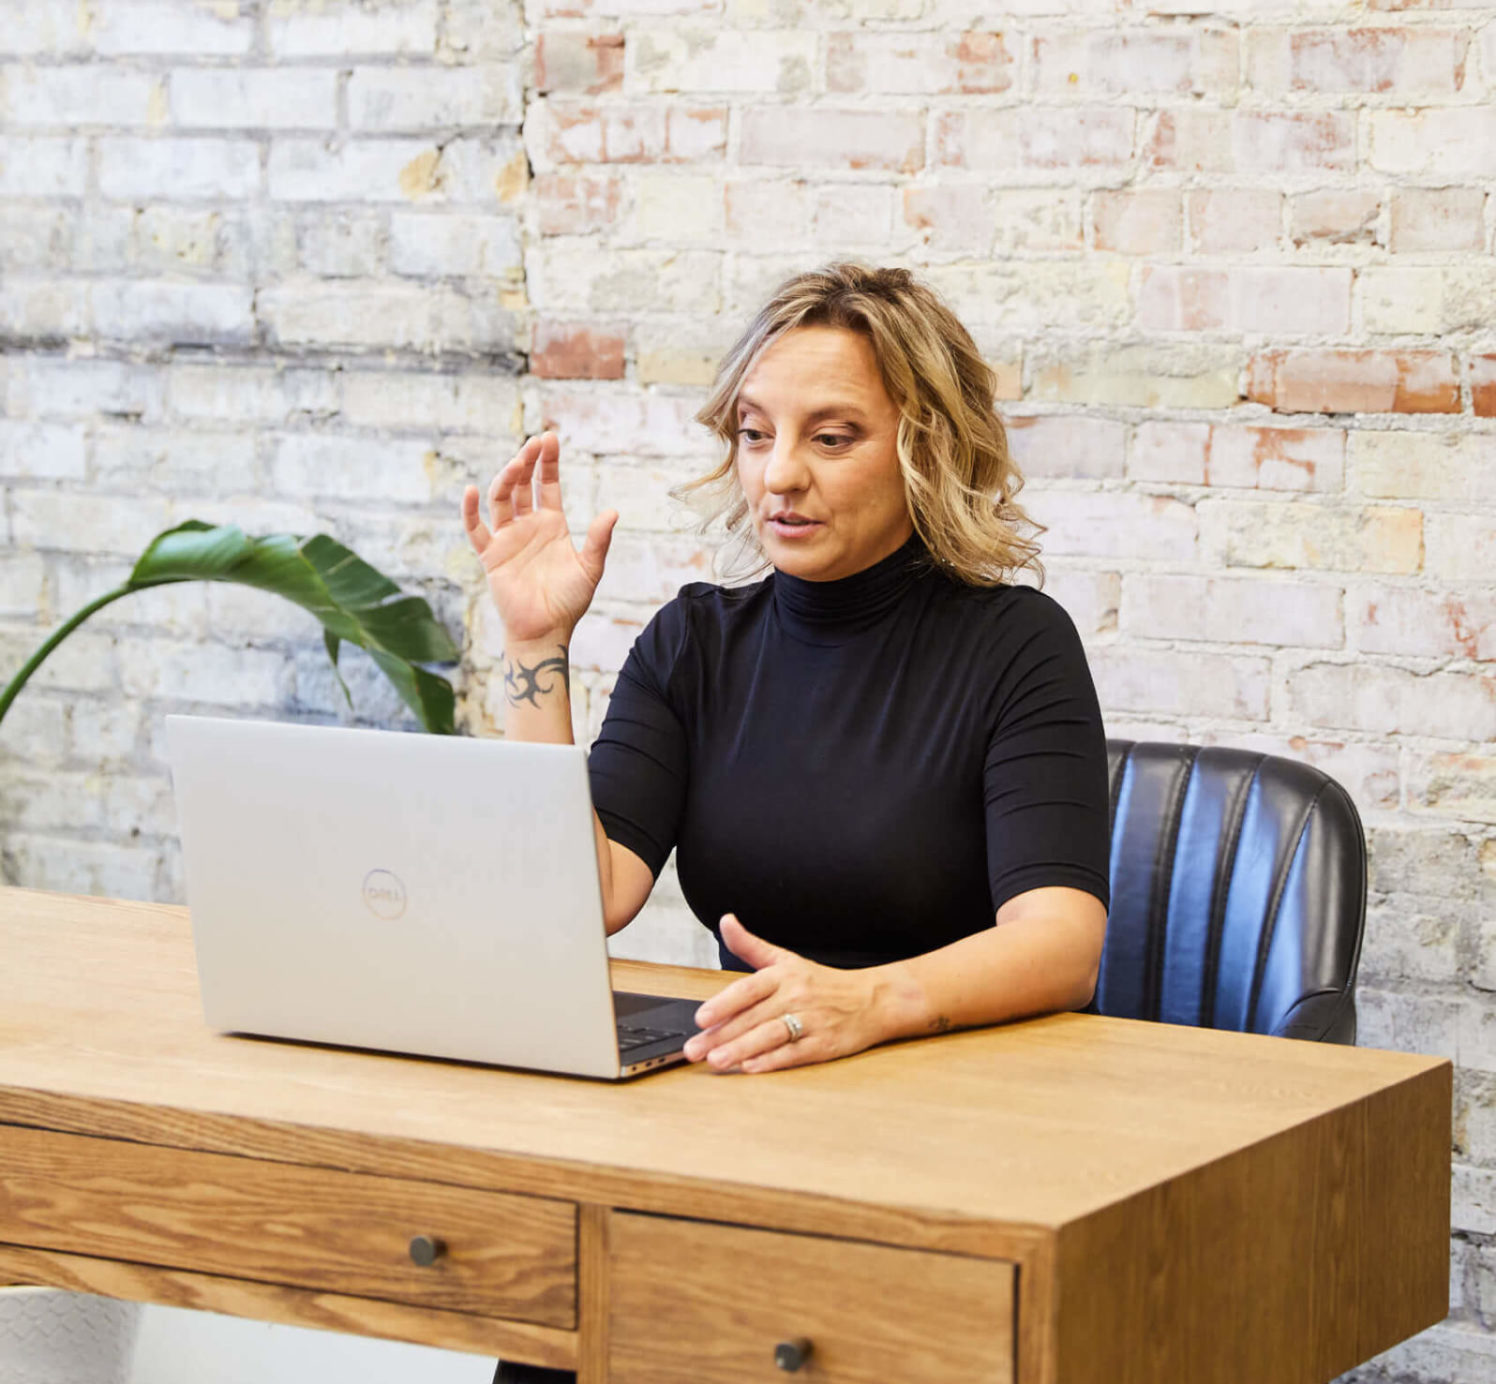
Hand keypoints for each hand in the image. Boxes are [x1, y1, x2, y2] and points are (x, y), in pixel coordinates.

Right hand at [461, 432, 619, 644]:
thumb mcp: (590, 568)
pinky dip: (470, 511)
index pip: (547, 484)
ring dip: (506, 479)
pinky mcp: (491, 555)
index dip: (548, 462)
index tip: (550, 437)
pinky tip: (472, 491)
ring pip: (501, 500)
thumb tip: (613, 511)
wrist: (546, 630)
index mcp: (552, 524)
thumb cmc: (569, 602)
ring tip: (517, 462)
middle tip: (535, 442)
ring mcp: (507, 538)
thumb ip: (599, 540)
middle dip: (528, 462)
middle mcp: (527, 526)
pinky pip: (476, 529)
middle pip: (522, 485)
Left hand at [682, 915, 888, 1073]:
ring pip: (771, 1036)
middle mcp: (796, 996)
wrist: (872, 999)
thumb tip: (725, 921)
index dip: (723, 1003)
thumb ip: (750, 945)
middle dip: (721, 1035)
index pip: (748, 988)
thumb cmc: (822, 983)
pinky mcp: (824, 1044)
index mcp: (783, 975)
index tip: (701, 1017)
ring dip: (742, 1049)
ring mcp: (811, 1021)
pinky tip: (751, 1067)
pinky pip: (794, 1053)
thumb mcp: (786, 959)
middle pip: (753, 1017)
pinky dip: (772, 1061)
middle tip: (694, 1050)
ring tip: (717, 1060)